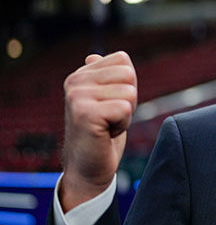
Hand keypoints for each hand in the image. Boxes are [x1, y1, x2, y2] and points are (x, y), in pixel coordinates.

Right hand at [59, 51, 137, 211]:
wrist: (89, 168)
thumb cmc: (102, 134)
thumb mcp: (106, 100)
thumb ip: (105, 77)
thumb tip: (93, 56)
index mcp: (81, 74)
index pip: (123, 60)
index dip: (127, 85)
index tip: (112, 105)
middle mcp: (75, 81)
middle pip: (129, 74)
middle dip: (129, 100)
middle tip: (111, 117)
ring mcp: (77, 96)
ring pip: (129, 92)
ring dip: (126, 114)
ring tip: (107, 125)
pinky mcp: (85, 113)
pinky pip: (125, 108)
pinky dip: (123, 124)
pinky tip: (105, 133)